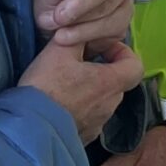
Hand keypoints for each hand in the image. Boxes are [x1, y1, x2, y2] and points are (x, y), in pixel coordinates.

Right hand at [19, 38, 143, 143]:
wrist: (29, 128)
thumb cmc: (46, 86)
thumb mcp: (59, 50)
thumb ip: (78, 36)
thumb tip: (85, 28)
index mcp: (110, 83)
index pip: (136, 66)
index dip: (123, 53)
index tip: (104, 49)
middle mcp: (110, 105)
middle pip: (117, 83)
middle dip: (103, 70)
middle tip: (80, 62)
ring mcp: (98, 124)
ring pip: (102, 101)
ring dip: (91, 90)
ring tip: (66, 83)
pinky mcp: (84, 137)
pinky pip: (89, 118)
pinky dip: (80, 108)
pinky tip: (60, 104)